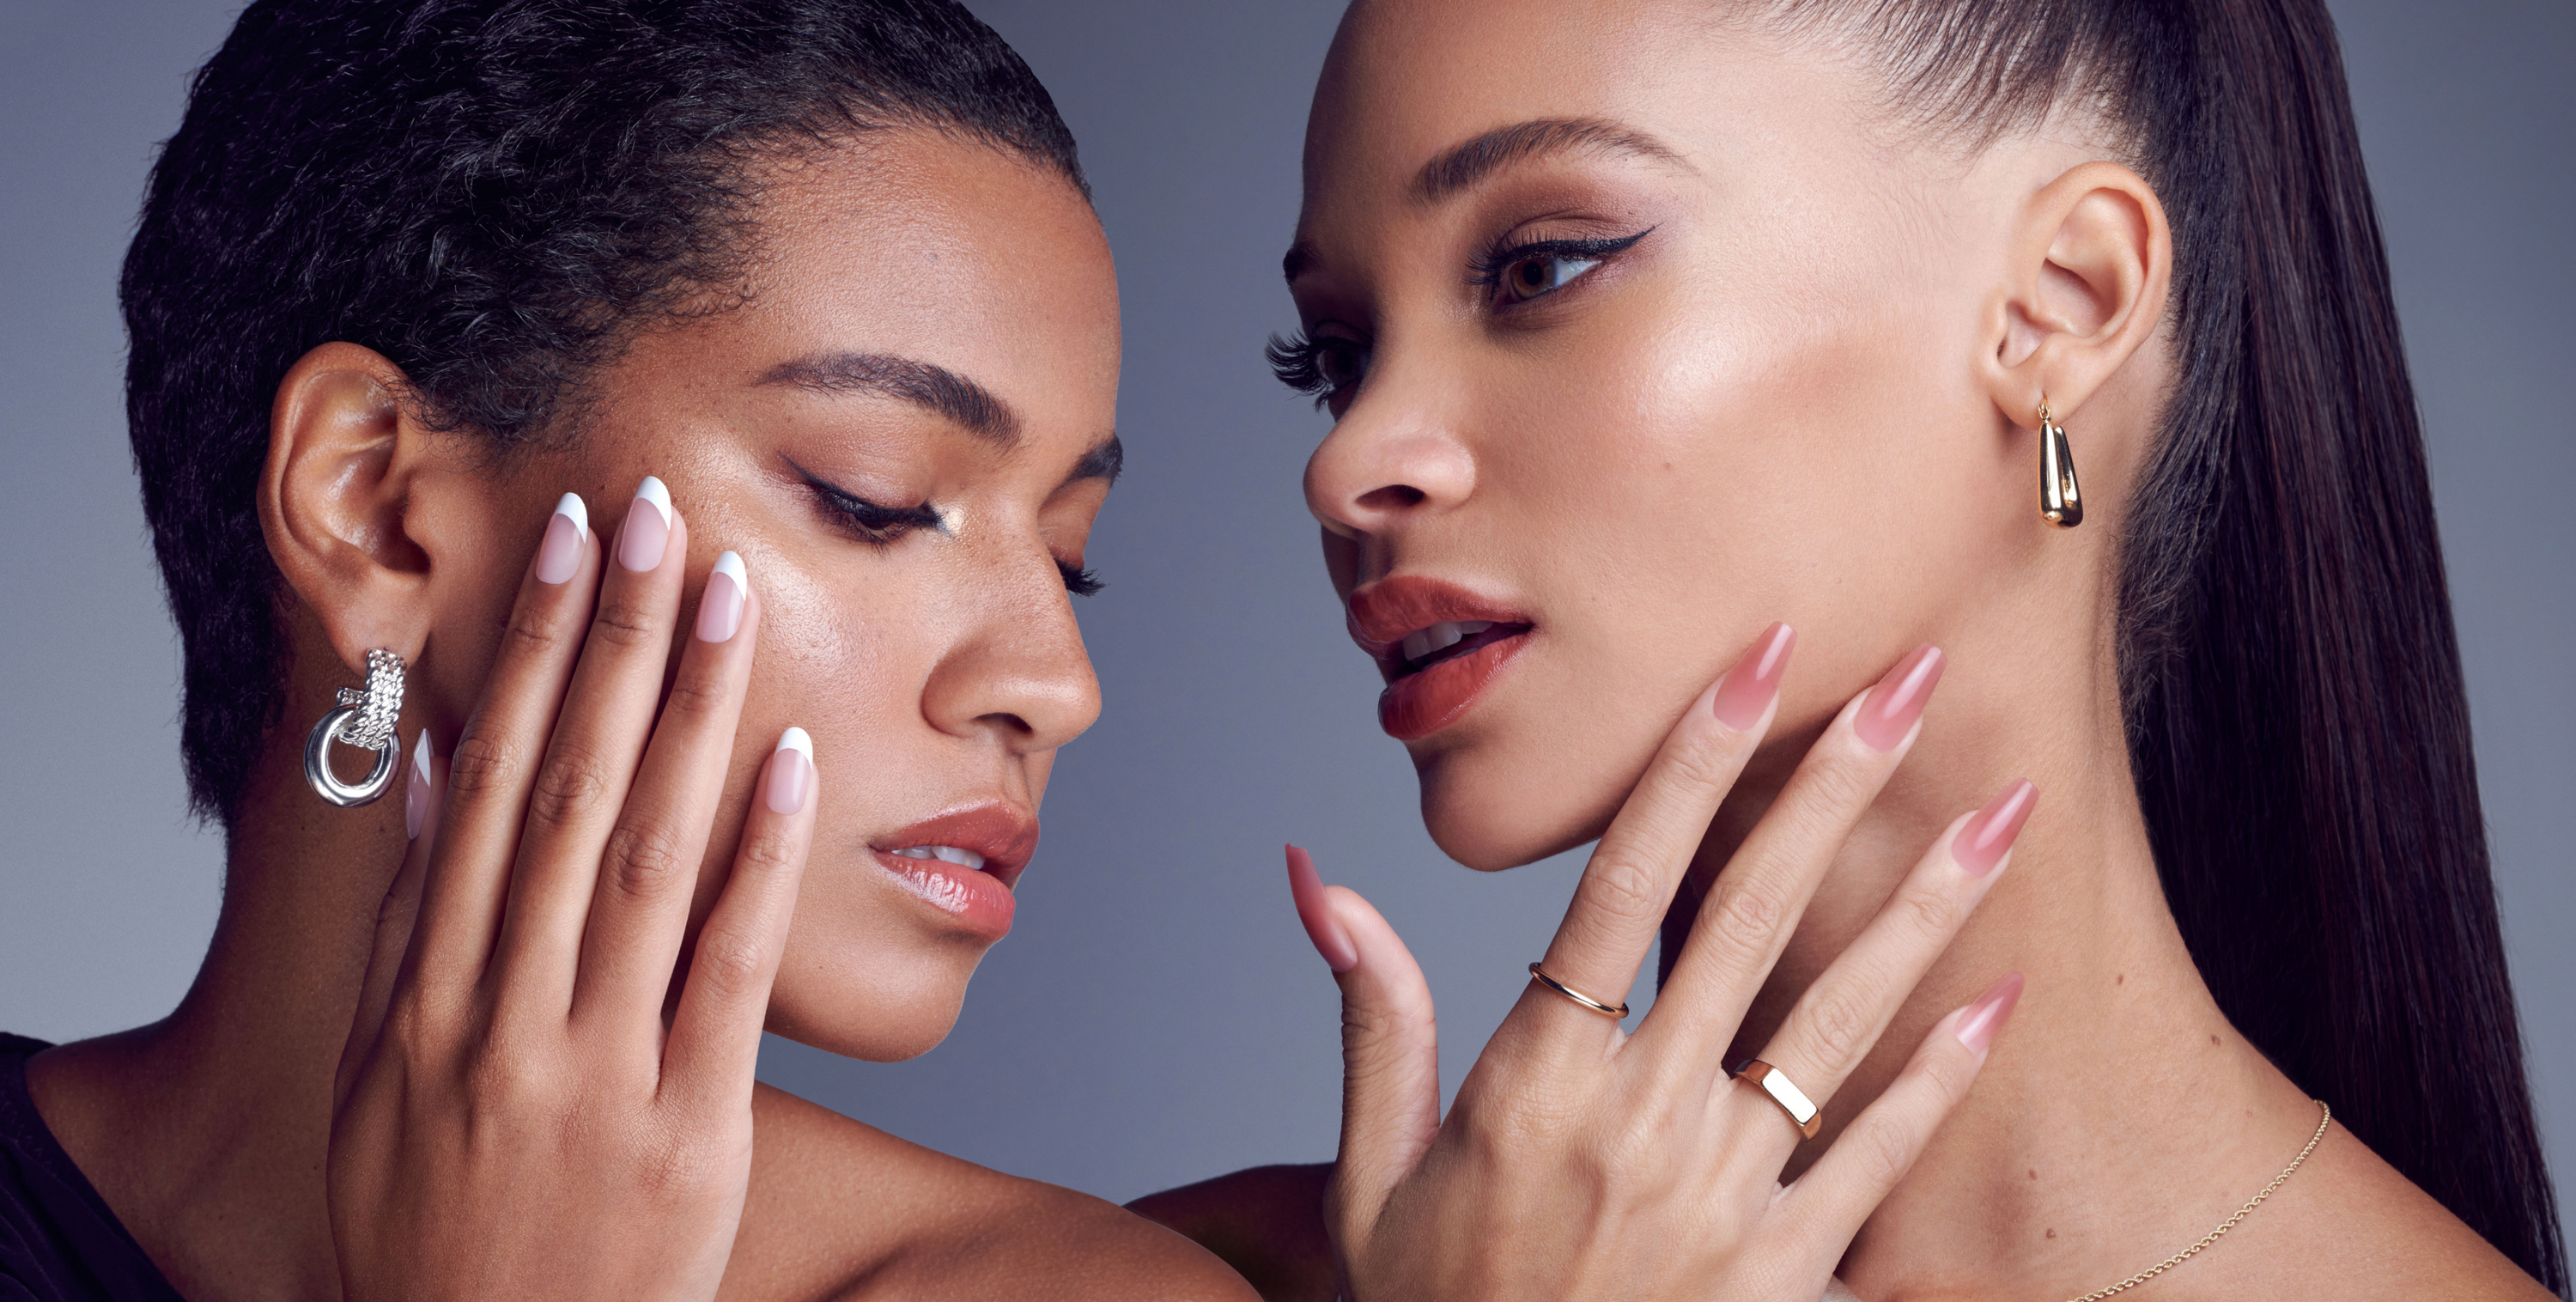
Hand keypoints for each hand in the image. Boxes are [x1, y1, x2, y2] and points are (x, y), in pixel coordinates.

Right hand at [328, 483, 815, 1301]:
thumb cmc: (444, 1224)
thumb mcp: (386, 1082)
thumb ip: (417, 931)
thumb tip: (441, 778)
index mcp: (425, 1000)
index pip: (488, 789)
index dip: (532, 660)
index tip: (570, 548)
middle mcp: (500, 1019)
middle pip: (564, 795)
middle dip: (611, 645)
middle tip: (652, 512)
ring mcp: (593, 1075)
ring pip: (644, 859)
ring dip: (689, 713)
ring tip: (725, 590)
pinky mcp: (686, 1134)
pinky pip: (723, 975)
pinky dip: (758, 862)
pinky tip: (793, 761)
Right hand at [1293, 626, 2031, 1300]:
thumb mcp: (1369, 1176)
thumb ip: (1371, 1021)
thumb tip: (1323, 884)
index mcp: (1534, 1081)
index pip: (1623, 884)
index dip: (1691, 761)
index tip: (1751, 660)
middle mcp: (1641, 1120)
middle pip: (1754, 917)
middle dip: (1837, 784)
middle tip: (1912, 678)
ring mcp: (1725, 1194)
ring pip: (1840, 1019)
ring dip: (1926, 904)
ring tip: (2002, 808)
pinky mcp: (1787, 1270)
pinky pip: (1882, 1155)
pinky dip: (1944, 1075)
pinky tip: (2004, 994)